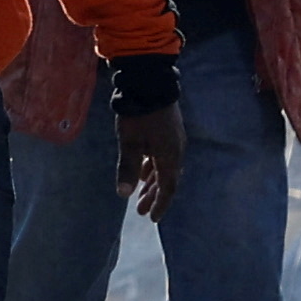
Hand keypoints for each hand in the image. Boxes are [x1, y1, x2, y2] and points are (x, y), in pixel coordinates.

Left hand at [116, 99, 187, 221]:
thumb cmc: (138, 115)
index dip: (160, 204)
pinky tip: (143, 171)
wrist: (149, 82)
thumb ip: (127, 168)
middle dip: (154, 196)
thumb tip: (123, 194)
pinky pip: (161, 157)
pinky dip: (152, 168)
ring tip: (140, 195)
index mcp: (170, 157)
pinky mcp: (168, 131)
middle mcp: (176, 151)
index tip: (152, 218)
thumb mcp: (129, 143)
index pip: (168, 188)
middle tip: (141, 211)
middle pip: (167, 180)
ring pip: (163, 168)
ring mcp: (173, 140)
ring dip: (152, 183)